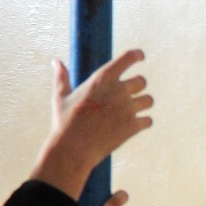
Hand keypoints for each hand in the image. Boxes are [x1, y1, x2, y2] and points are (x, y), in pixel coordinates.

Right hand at [31, 51, 152, 199]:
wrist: (72, 150)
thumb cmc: (64, 122)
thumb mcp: (60, 97)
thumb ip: (62, 77)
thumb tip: (56, 61)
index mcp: (102, 78)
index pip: (129, 57)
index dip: (137, 55)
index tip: (140, 57)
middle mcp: (118, 90)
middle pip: (142, 81)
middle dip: (136, 87)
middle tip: (126, 96)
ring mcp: (127, 108)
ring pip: (148, 100)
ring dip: (141, 105)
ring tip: (128, 113)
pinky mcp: (133, 126)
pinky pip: (148, 121)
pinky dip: (142, 123)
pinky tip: (131, 126)